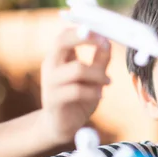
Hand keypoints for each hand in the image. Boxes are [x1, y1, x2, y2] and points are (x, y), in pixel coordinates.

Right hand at [38, 28, 110, 144]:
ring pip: (77, 69)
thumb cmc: (78, 98)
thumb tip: (108, 41)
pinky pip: (76, 91)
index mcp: (58, 57)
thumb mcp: (92, 77)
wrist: (61, 126)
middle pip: (61, 43)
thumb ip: (99, 60)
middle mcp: (50, 66)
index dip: (84, 30)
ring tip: (108, 82)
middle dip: (84, 39)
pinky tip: (100, 95)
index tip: (104, 32)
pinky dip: (93, 92)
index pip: (65, 35)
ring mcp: (49, 83)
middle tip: (105, 43)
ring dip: (98, 74)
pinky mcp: (53, 100)